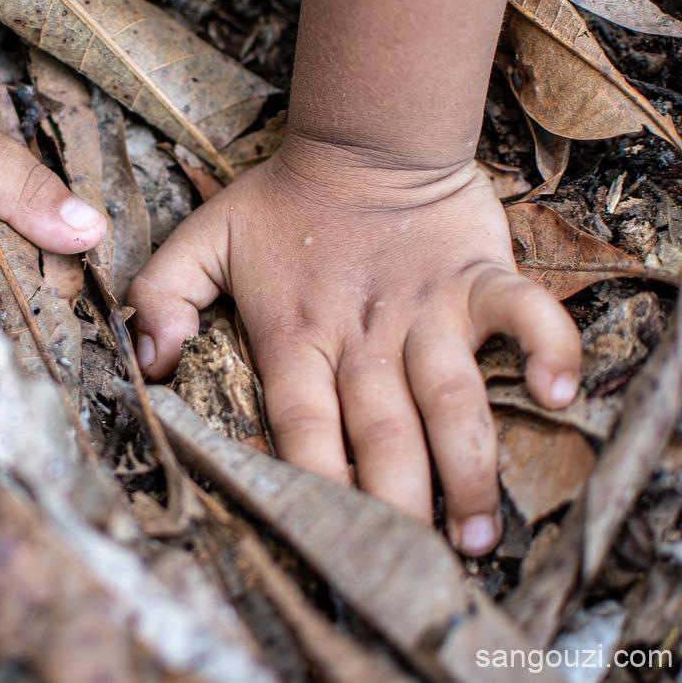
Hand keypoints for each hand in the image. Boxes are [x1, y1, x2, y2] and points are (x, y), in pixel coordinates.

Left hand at [127, 134, 580, 554]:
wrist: (362, 139)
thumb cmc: (283, 202)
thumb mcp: (203, 242)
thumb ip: (161, 296)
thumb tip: (149, 359)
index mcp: (295, 335)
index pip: (300, 423)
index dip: (313, 480)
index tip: (324, 540)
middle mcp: (362, 335)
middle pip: (380, 431)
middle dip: (396, 502)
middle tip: (412, 567)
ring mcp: (424, 307)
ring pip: (450, 396)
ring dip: (467, 464)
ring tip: (477, 534)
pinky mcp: (476, 277)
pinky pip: (521, 313)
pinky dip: (545, 347)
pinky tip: (557, 394)